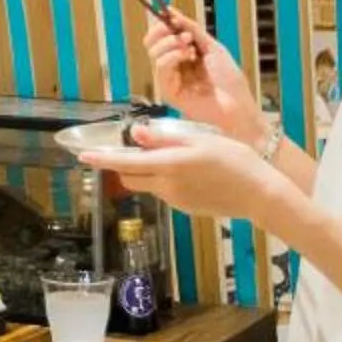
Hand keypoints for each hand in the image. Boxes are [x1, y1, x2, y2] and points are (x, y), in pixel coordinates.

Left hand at [69, 125, 292, 231]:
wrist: (258, 194)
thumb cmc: (234, 159)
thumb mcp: (200, 140)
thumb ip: (165, 139)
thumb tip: (136, 134)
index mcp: (170, 165)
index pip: (126, 163)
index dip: (103, 160)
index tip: (83, 156)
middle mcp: (167, 185)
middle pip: (130, 177)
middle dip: (122, 165)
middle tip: (128, 149)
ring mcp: (176, 200)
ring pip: (148, 184)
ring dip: (146, 171)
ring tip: (168, 156)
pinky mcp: (185, 207)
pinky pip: (165, 191)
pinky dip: (164, 179)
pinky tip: (187, 171)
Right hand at [145, 5, 262, 145]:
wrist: (238, 105)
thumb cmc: (230, 80)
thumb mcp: (212, 46)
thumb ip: (191, 28)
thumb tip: (170, 10)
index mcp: (182, 56)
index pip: (160, 37)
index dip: (163, 25)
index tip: (172, 18)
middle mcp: (174, 67)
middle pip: (152, 43)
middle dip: (164, 32)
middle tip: (183, 35)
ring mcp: (170, 80)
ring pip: (154, 53)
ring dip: (171, 44)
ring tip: (190, 49)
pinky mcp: (169, 92)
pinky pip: (160, 68)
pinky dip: (172, 57)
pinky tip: (188, 58)